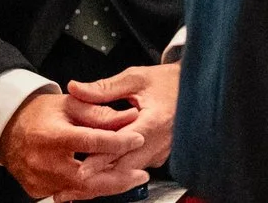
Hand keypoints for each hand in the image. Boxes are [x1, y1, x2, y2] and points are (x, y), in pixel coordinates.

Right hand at [0, 87, 145, 201]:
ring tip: (131, 178)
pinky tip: (106, 179)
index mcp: (52, 136)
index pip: (90, 142)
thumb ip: (101, 112)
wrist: (9, 131)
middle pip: (86, 178)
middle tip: (142, 175)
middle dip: (117, 179)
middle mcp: (43, 162)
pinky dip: (89, 188)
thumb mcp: (72, 104)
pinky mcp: (36, 190)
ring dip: (107, 186)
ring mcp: (38, 180)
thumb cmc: (43, 114)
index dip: (117, 142)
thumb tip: (132, 117)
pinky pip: (68, 193)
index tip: (138, 139)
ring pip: (79, 191)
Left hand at [64, 61, 178, 193]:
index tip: (82, 170)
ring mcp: (163, 151)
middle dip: (98, 179)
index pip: (124, 144)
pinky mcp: (161, 156)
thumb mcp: (137, 79)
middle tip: (70, 189)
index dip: (102, 159)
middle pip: (125, 167)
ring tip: (78, 189)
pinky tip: (99, 177)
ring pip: (130, 172)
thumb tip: (75, 89)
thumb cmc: (168, 81)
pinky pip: (137, 168)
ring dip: (106, 179)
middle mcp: (161, 141)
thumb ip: (104, 88)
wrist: (197, 87)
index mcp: (156, 121)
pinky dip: (118, 173)